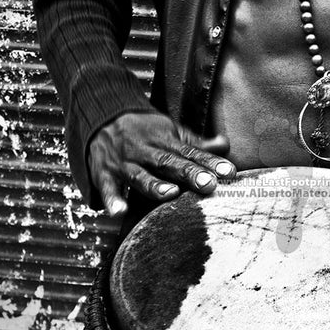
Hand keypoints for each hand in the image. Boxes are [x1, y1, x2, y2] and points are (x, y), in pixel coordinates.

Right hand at [89, 112, 235, 215]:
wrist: (101, 117)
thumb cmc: (143, 131)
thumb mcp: (169, 133)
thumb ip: (195, 143)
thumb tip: (225, 145)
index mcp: (165, 141)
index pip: (190, 152)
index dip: (210, 163)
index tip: (229, 172)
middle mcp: (145, 151)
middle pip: (169, 163)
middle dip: (189, 174)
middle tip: (209, 184)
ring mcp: (124, 163)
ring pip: (140, 175)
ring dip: (154, 185)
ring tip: (170, 194)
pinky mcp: (103, 174)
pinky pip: (107, 188)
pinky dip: (112, 200)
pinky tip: (119, 211)